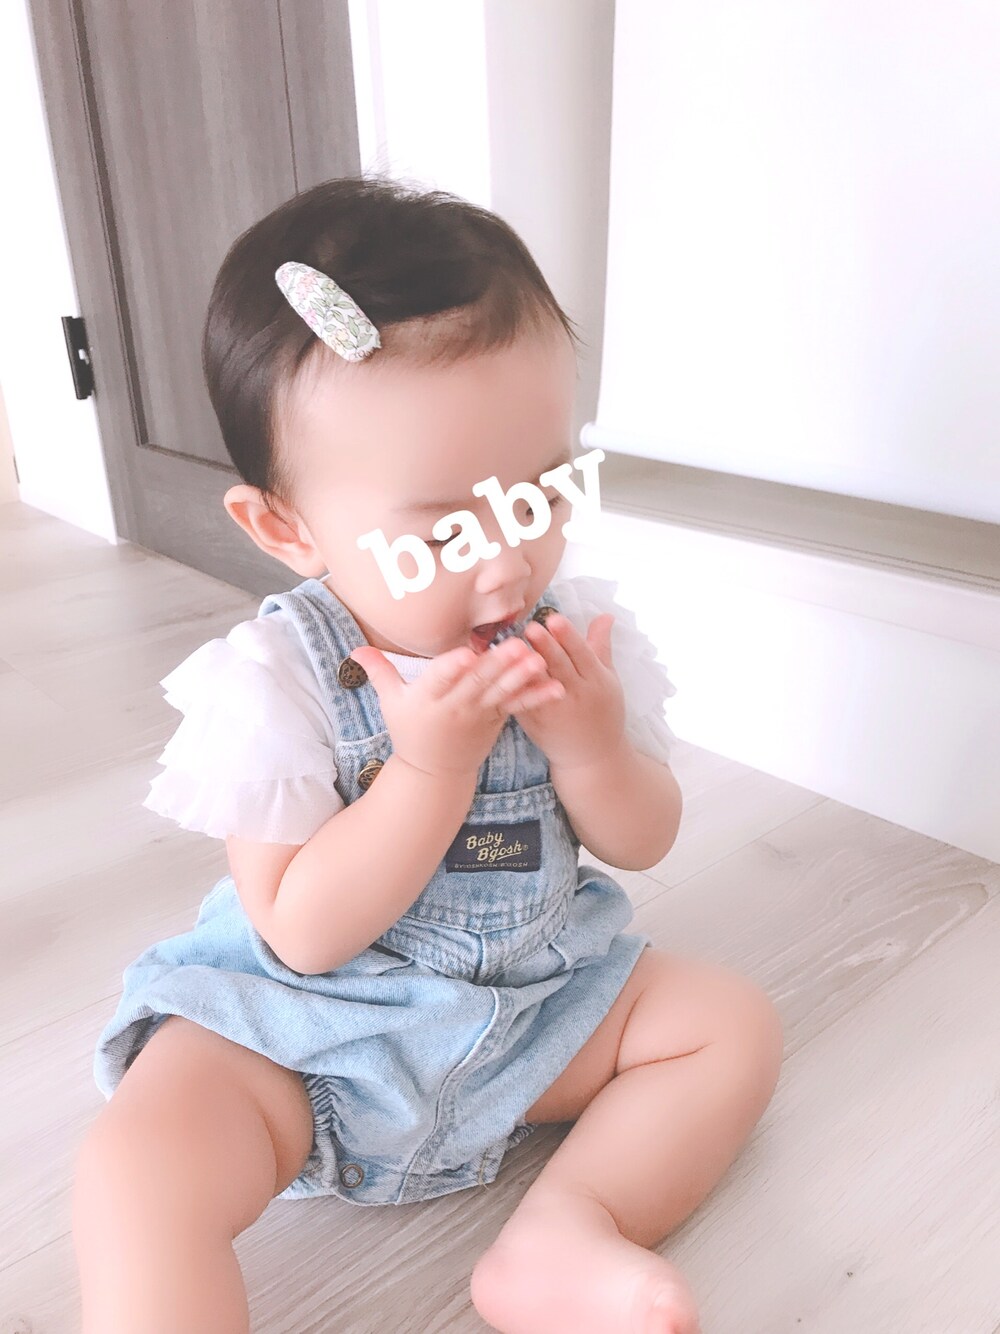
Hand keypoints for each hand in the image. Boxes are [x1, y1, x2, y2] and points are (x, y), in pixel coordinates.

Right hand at [348, 637, 564, 779]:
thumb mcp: (391, 703)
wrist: (434, 772)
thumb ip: (378, 671)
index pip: (440, 679)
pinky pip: (518, 706)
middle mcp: (455, 707)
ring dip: (521, 676)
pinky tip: (556, 686)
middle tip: (517, 644)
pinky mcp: (497, 720)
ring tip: (539, 659)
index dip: (452, 668)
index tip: (466, 654)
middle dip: (498, 664)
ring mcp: (478, 715)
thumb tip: (354, 648)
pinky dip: (536, 697)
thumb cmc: (410, 731)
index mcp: (428, 699)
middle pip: (477, 682)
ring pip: (501, 692)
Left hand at [513, 612, 625, 768]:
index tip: (555, 618)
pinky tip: (499, 670)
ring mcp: (555, 710)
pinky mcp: (535, 722)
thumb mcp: (608, 679)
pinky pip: (522, 701)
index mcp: (597, 681)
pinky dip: (512, 686)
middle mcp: (577, 695)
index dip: (568, 637)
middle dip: (546, 648)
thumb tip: (605, 615)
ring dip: (525, 665)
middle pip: (560, 667)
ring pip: (539, 684)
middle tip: (531, 628)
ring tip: (513, 646)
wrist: (592, 757)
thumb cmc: (603, 712)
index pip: (582, 654)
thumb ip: (601, 647)